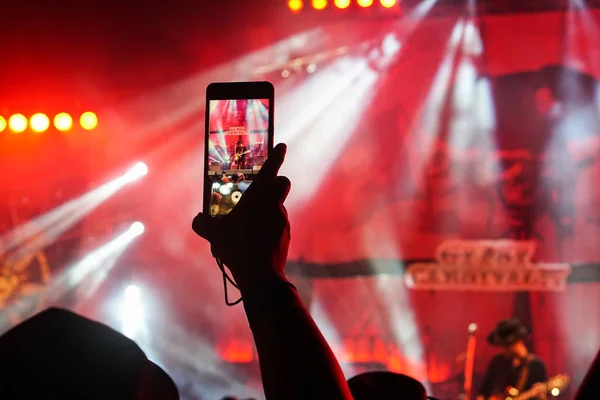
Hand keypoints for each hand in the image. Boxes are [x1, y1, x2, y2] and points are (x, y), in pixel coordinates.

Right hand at [192, 143, 290, 292]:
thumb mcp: (213, 235)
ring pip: (280, 204)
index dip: (277, 155)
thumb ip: (203, 224)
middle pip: (283, 183)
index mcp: (257, 197)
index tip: (281, 146)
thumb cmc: (236, 248)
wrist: (261, 275)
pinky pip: (279, 223)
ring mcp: (282, 219)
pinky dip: (271, 225)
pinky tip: (258, 238)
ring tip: (253, 222)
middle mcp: (273, 204)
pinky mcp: (286, 234)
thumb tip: (198, 219)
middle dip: (277, 181)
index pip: (271, 168)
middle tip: (264, 189)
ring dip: (270, 207)